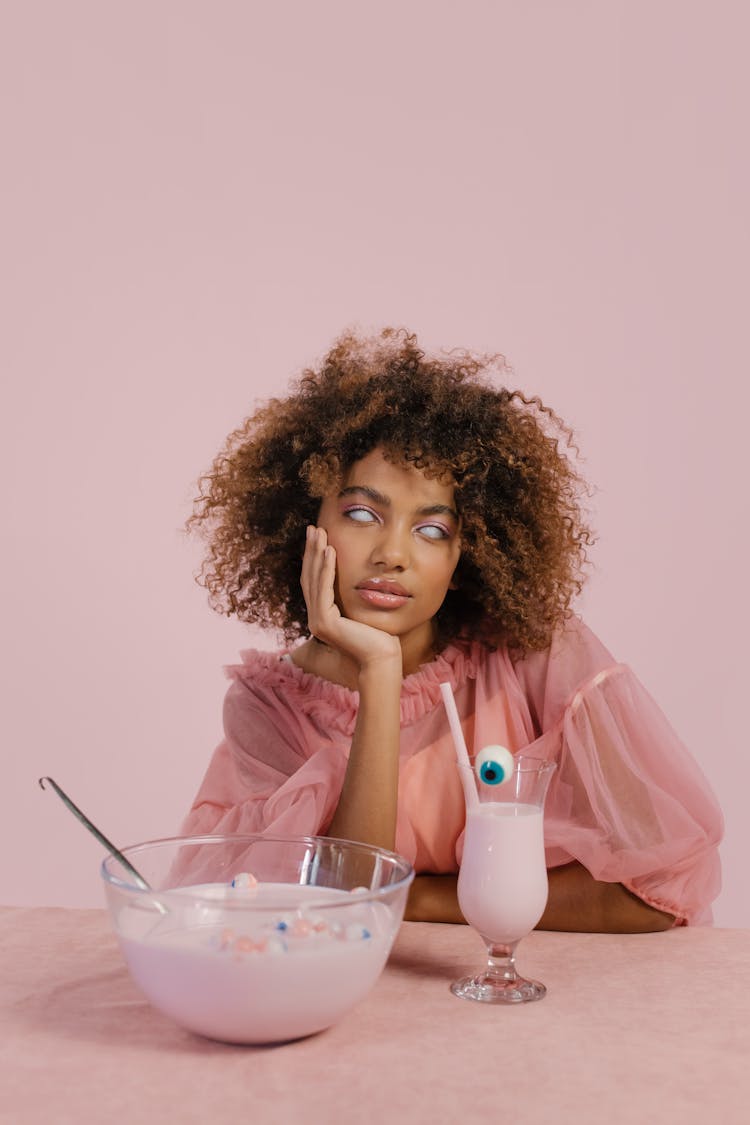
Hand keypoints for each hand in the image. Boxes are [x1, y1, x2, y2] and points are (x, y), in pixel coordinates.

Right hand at [301, 525, 400, 672]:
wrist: (382, 658)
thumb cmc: (379, 637)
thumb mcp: (362, 609)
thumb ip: (353, 597)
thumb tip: (358, 577)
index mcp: (322, 616)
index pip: (315, 581)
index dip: (314, 558)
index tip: (318, 537)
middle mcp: (315, 619)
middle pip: (310, 577)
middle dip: (311, 550)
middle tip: (313, 528)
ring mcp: (317, 622)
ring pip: (314, 580)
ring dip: (316, 554)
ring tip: (320, 533)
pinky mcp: (325, 623)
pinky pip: (324, 589)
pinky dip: (326, 568)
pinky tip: (329, 551)